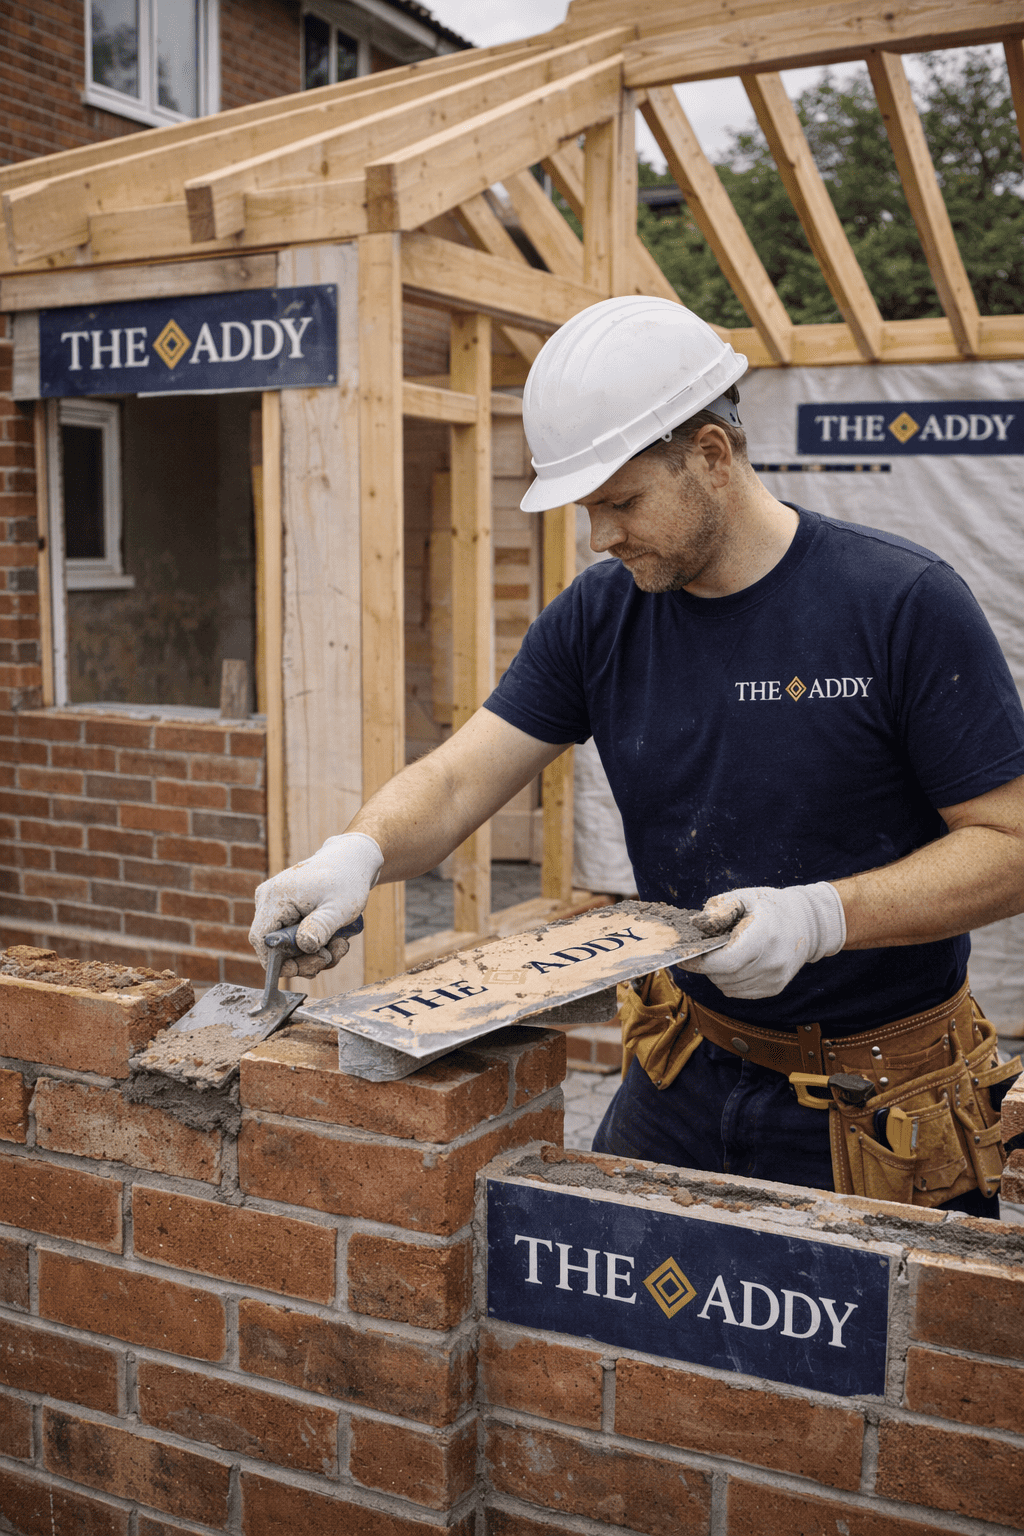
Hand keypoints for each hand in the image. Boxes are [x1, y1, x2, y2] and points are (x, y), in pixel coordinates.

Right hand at [249, 834, 382, 977]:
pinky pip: (293, 938)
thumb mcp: (339, 907)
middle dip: (304, 959)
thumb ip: (321, 926)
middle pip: (273, 947)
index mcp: (276, 897)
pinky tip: (334, 940)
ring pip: (285, 946)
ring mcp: (275, 905)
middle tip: (330, 957)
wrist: (351, 860)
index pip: (260, 939)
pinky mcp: (284, 910)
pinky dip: (313, 945)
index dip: (276, 961)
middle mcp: (268, 900)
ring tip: (340, 944)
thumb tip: (304, 946)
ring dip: (313, 954)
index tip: (301, 969)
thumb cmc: (346, 880)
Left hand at [684, 884, 845, 999]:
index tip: (684, 956)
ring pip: (728, 987)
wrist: (807, 923)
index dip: (700, 962)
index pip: (724, 963)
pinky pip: (738, 992)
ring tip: (722, 953)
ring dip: (717, 974)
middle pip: (723, 976)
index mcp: (763, 939)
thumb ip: (719, 908)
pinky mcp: (773, 988)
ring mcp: (774, 979)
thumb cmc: (771, 907)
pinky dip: (728, 980)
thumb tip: (696, 925)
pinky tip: (734, 963)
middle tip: (703, 950)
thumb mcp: (745, 897)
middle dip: (706, 965)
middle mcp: (771, 964)